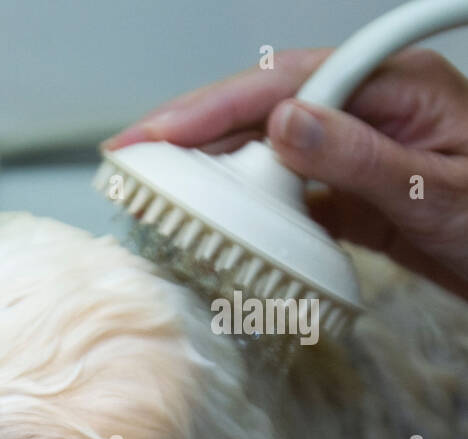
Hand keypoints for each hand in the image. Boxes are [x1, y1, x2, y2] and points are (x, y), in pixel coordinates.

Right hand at [103, 48, 467, 300]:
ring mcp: (356, 153)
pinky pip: (285, 195)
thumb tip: (282, 124)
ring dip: (212, 174)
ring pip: (266, 153)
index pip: (281, 84)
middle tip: (130, 160)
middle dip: (193, 134)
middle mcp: (367, 113)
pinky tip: (215, 227)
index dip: (209, 106)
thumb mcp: (439, 189)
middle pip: (261, 111)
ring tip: (158, 194)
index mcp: (392, 88)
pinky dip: (246, 212)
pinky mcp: (351, 196)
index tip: (152, 135)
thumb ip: (359, 158)